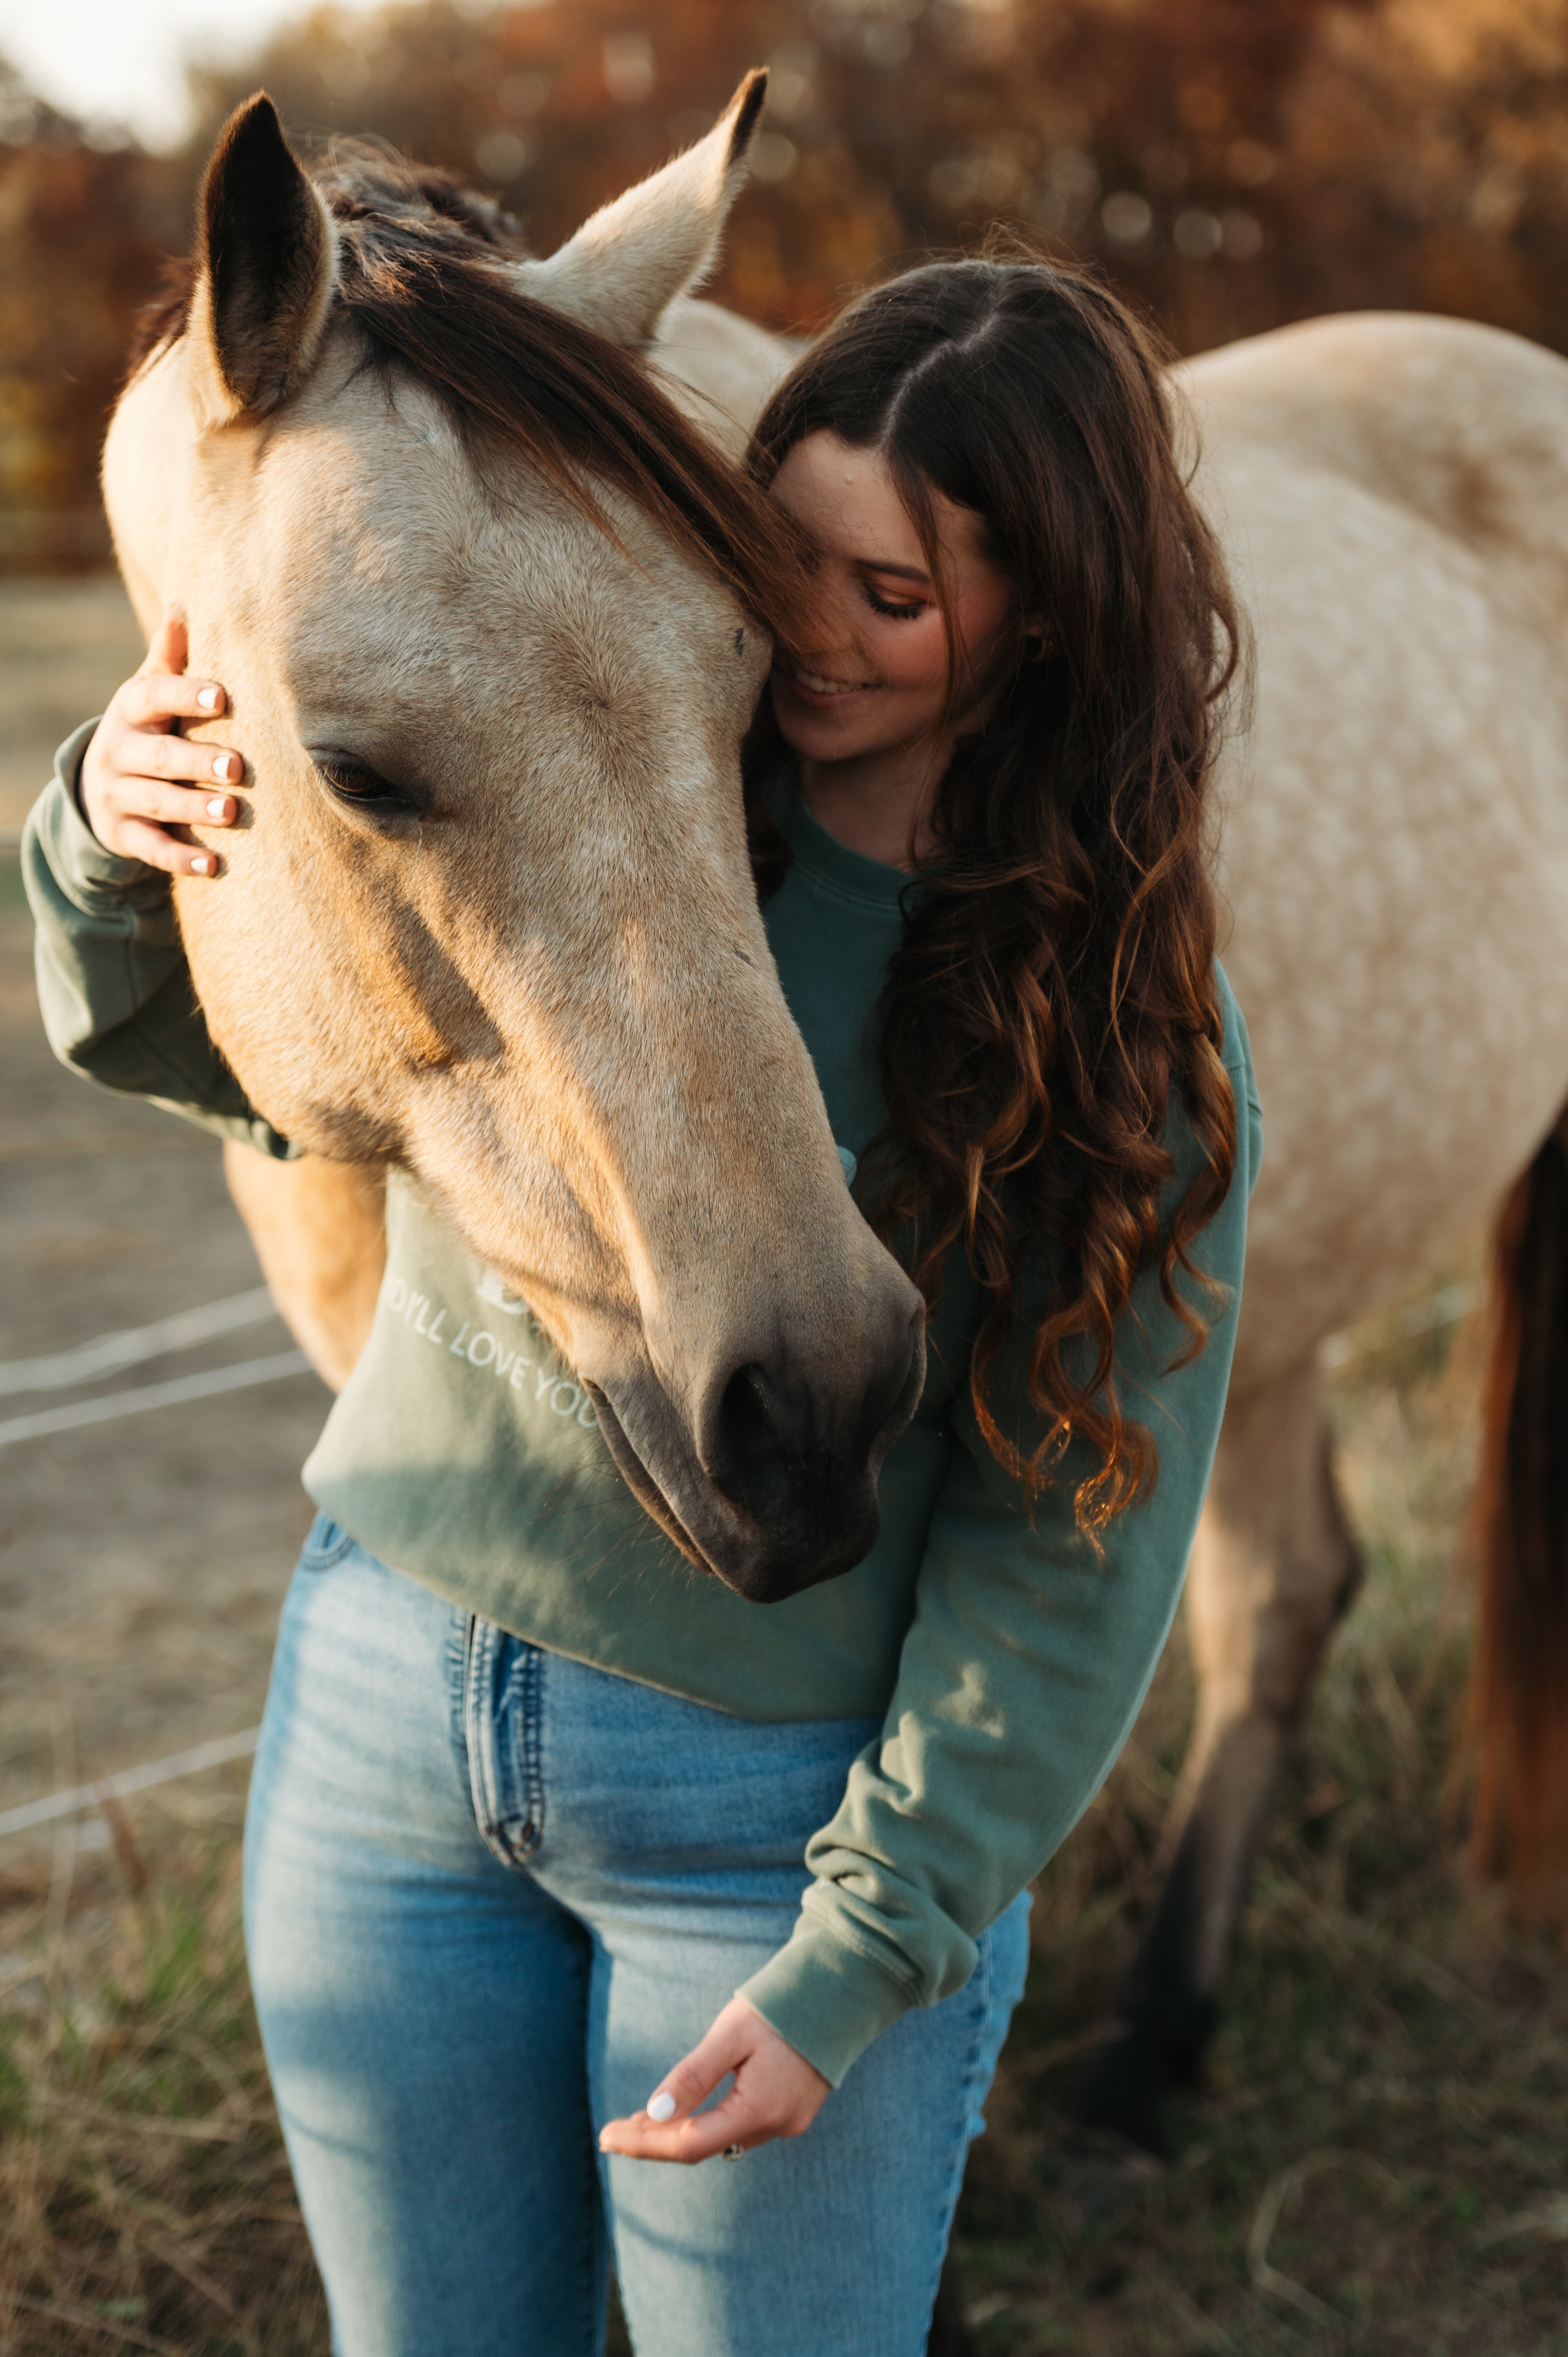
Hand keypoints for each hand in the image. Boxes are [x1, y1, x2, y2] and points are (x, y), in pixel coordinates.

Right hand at [80, 616, 241, 877]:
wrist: (100, 784)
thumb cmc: (148, 728)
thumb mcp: (150, 693)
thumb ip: (169, 661)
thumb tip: (183, 610)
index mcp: (130, 710)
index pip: (154, 696)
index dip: (187, 695)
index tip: (224, 696)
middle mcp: (118, 751)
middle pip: (160, 757)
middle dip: (197, 761)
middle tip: (237, 768)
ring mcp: (117, 795)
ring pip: (157, 802)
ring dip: (195, 808)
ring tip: (232, 812)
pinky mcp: (122, 834)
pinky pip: (151, 849)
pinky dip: (182, 858)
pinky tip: (213, 866)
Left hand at [598, 1996, 830, 2164]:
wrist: (840, 1990)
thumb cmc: (782, 2005)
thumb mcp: (731, 2034)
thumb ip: (693, 2075)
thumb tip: (655, 2115)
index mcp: (761, 2110)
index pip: (689, 2144)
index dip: (645, 2144)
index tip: (605, 2137)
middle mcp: (777, 2125)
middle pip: (703, 2147)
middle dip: (656, 2141)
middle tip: (613, 2131)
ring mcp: (789, 2121)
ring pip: (721, 2139)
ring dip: (680, 2133)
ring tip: (640, 2120)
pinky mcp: (793, 2110)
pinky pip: (740, 2127)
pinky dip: (708, 2122)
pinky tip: (686, 2112)